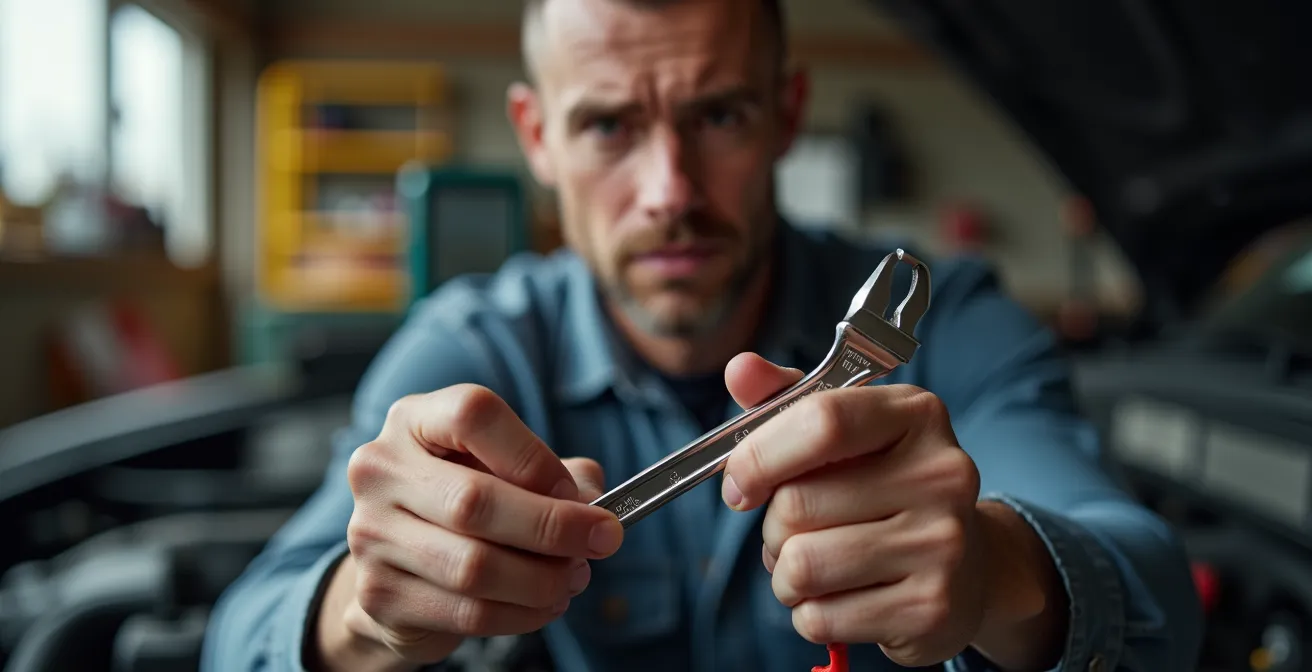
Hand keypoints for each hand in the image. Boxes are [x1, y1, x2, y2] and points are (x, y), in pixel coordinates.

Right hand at [322, 384, 624, 669]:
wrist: (399, 566)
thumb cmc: (464, 503)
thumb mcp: (505, 470)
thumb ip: (556, 474)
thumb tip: (596, 501)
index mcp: (414, 420)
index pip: (474, 415)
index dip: (534, 456)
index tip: (578, 493)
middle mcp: (381, 469)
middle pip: (474, 501)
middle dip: (554, 527)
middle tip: (604, 541)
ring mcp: (370, 533)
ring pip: (474, 566)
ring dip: (542, 579)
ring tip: (574, 577)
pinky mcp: (378, 593)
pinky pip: (466, 611)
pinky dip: (521, 614)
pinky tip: (544, 605)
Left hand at [719, 353, 988, 666]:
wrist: (968, 565)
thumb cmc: (884, 488)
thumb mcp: (845, 434)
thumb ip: (786, 400)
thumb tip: (738, 369)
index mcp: (917, 415)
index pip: (820, 421)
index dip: (758, 456)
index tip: (738, 485)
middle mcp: (941, 474)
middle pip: (796, 503)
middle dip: (773, 526)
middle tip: (795, 531)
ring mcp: (942, 544)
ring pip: (801, 565)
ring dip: (785, 574)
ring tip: (814, 565)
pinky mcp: (932, 609)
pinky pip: (819, 617)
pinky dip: (808, 612)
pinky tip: (841, 596)